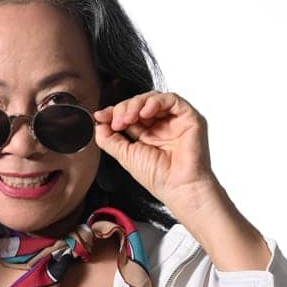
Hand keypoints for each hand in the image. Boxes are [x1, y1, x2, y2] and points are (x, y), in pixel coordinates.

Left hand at [92, 91, 224, 217]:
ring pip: (152, 99)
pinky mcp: (188, 117)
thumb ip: (109, 140)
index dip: (114, 113)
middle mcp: (160, 126)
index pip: (129, 115)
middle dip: (123, 109)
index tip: (101, 116)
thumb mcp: (125, 156)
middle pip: (139, 104)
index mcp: (147, 135)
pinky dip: (155, 102)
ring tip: (128, 118)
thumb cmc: (159, 177)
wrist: (178, 187)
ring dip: (136, 104)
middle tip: (117, 121)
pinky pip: (171, 99)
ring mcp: (174, 121)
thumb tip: (98, 125)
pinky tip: (144, 113)